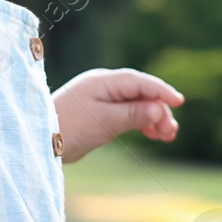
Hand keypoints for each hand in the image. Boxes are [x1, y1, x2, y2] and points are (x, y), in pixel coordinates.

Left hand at [52, 68, 182, 163]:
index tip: (179, 102)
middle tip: (172, 131)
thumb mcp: (104, 122)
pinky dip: (141, 123)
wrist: (41, 139)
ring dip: (153, 118)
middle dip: (160, 110)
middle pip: (141, 93)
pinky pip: (127, 114)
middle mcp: (104, 86)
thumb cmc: (70, 127)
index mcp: (103, 81)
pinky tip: (153, 134)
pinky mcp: (101, 113)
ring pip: (136, 104)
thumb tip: (159, 109)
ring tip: (167, 136)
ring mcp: (102, 99)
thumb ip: (133, 114)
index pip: (139, 82)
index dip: (161, 91)